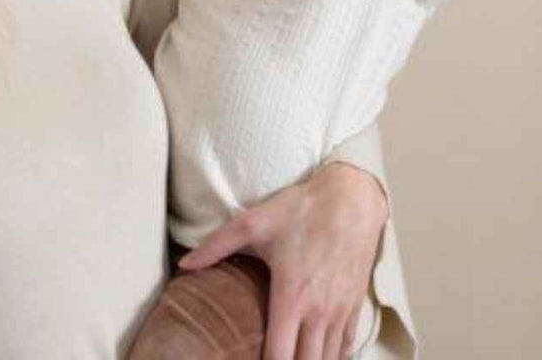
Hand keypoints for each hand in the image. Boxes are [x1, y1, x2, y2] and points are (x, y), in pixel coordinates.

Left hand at [177, 163, 387, 359]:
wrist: (351, 198)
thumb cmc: (302, 209)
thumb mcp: (254, 222)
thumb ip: (217, 245)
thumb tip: (185, 264)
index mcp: (292, 297)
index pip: (279, 358)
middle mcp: (319, 312)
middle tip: (267, 358)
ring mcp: (340, 312)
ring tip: (290, 357)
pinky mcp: (355, 306)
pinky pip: (346, 348)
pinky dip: (332, 357)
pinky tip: (318, 354)